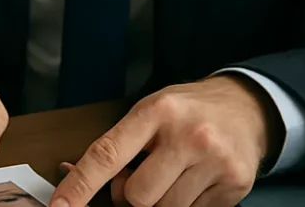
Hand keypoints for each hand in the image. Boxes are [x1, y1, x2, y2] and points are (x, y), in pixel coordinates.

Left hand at [50, 75, 282, 206]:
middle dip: (132, 194)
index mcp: (156, 111)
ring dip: (159, 201)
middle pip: (137, 196)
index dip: (81, 184)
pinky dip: (185, 204)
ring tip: (171, 174)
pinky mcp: (235, 185)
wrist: (244, 108)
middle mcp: (187, 136)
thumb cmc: (186, 110)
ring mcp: (214, 162)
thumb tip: (72, 174)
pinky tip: (194, 180)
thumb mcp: (148, 112)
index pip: (108, 154)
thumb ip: (117, 144)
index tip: (60, 206)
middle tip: (144, 174)